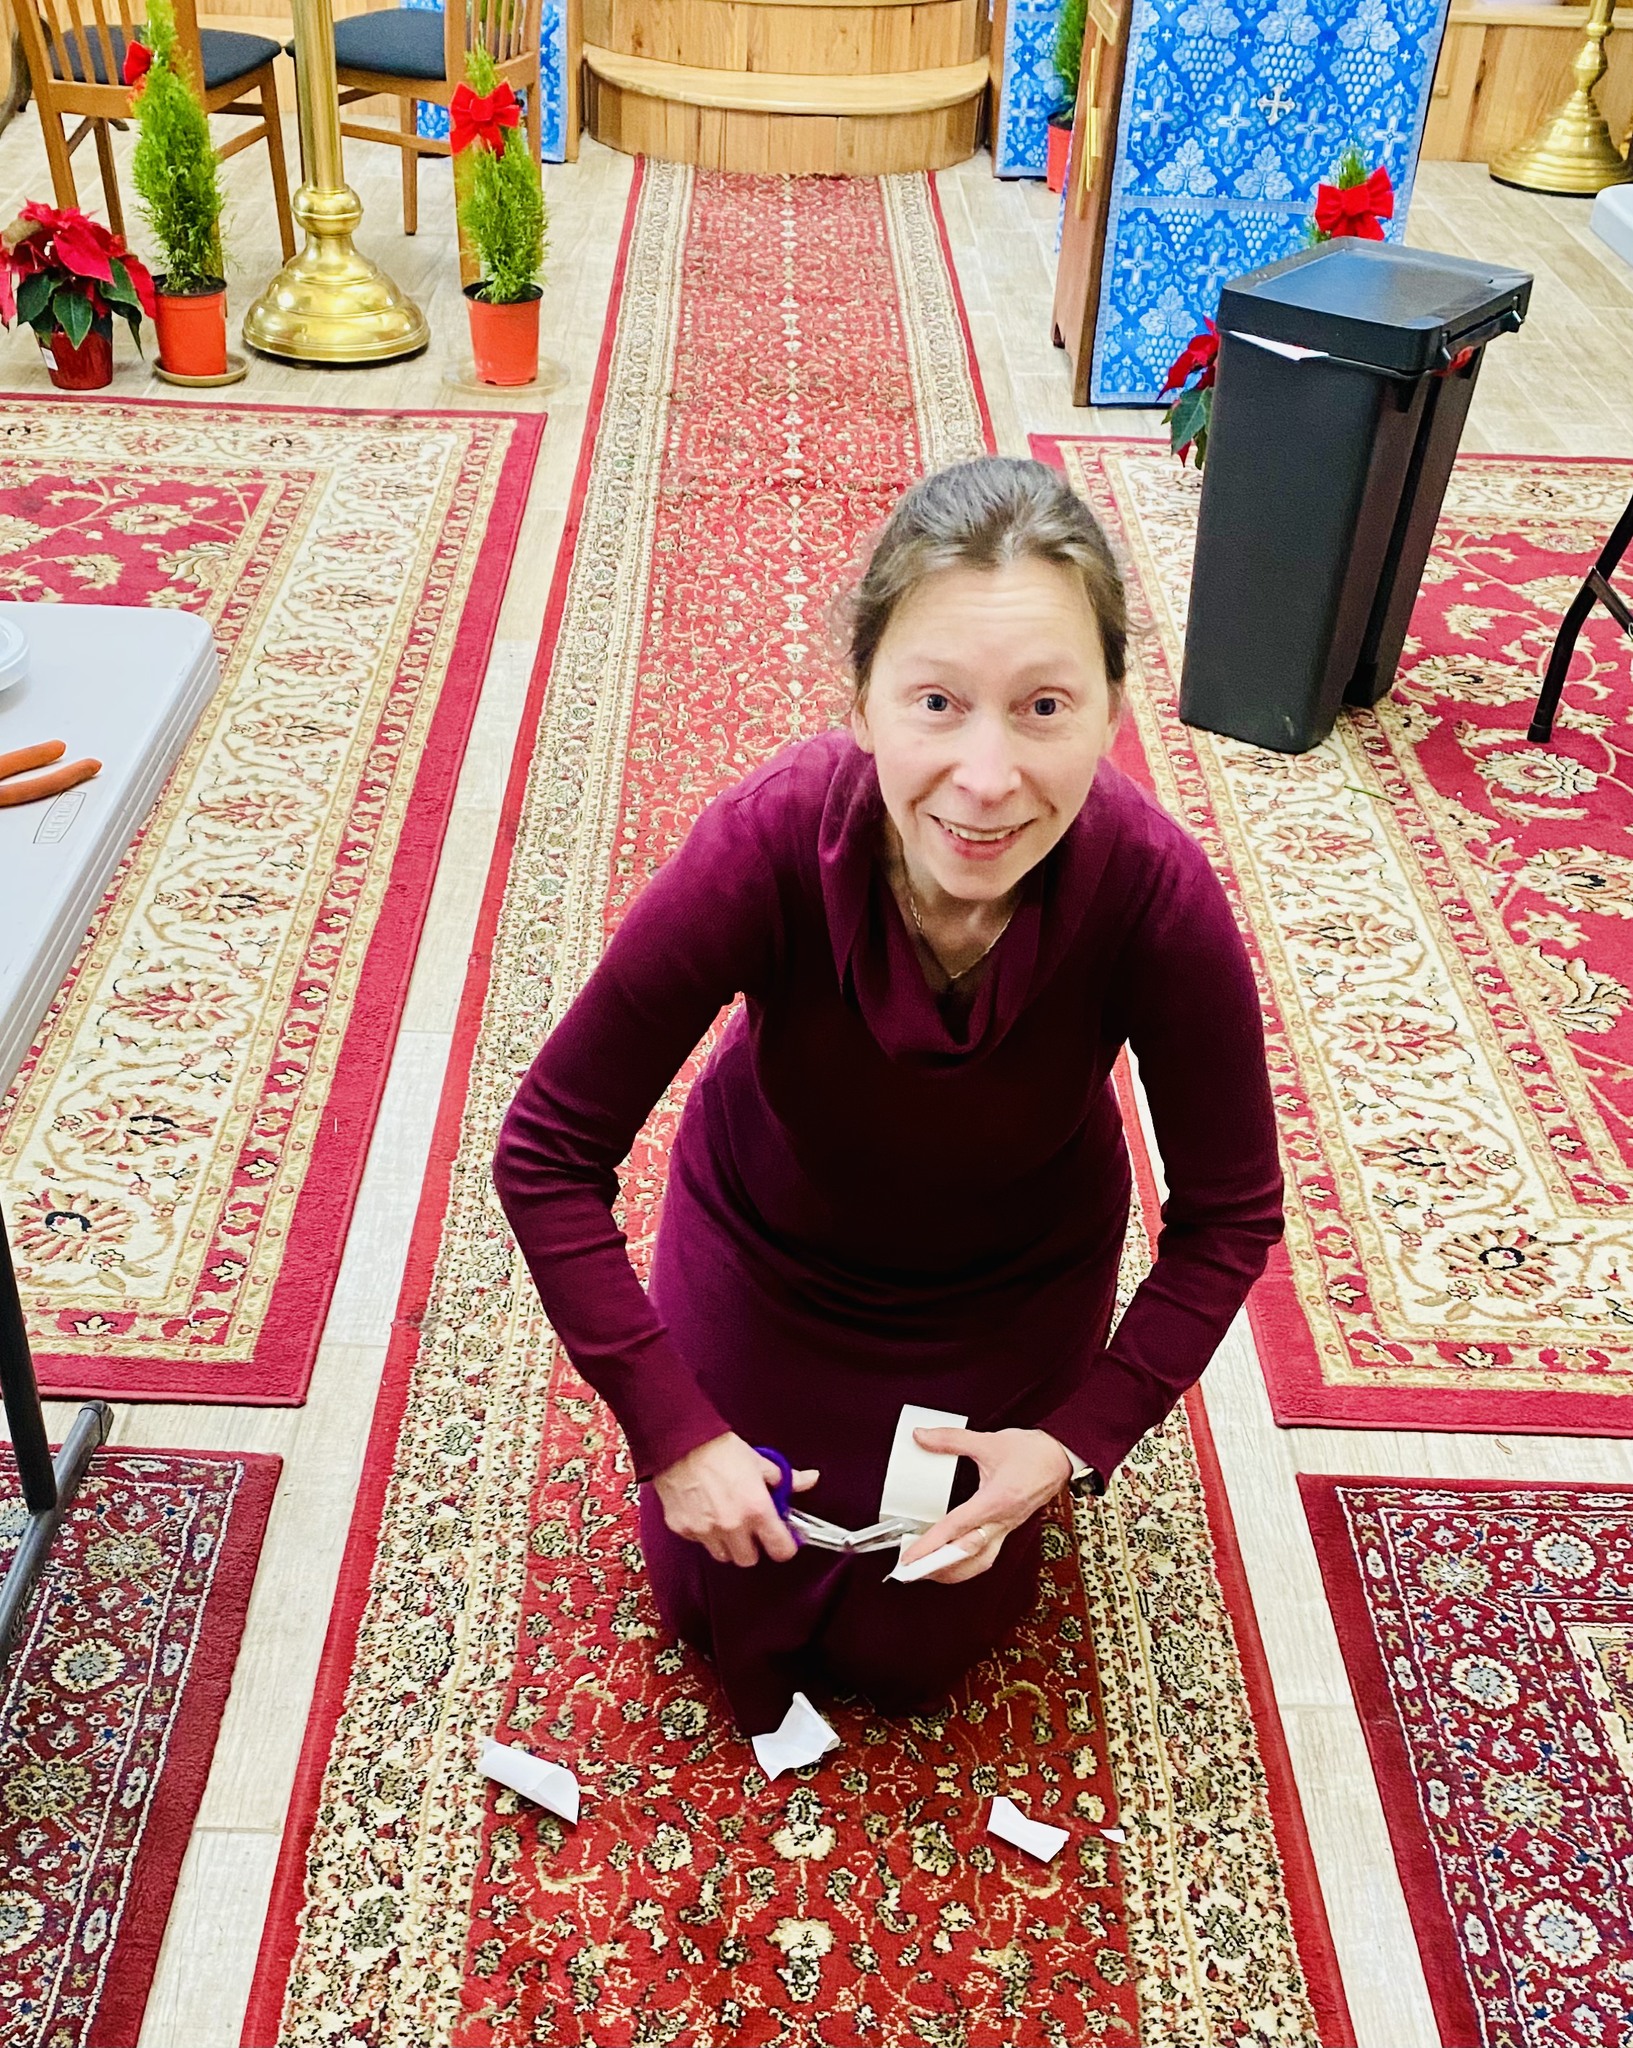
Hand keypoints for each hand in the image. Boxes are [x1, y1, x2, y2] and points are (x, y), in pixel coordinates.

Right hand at [654, 1432, 818, 1566]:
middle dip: (752, 1547)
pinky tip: (704, 1512)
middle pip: (749, 1560)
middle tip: (750, 1529)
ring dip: (727, 1543)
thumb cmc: (719, 1449)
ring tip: (725, 1519)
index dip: (784, 1546)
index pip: (781, 1550)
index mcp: (756, 1509)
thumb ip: (786, 1478)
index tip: (782, 1540)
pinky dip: (703, 1533)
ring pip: (722, 1554)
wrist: (680, 1442)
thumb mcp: (760, 1461)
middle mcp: (732, 1525)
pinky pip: (699, 1542)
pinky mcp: (683, 1529)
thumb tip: (809, 1479)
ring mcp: (706, 1530)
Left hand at [897, 1427, 1072, 1584]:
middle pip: (968, 1556)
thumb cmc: (1031, 1452)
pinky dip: (965, 1565)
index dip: (930, 1545)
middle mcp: (1002, 1521)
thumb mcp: (989, 1441)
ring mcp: (1006, 1528)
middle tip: (910, 1572)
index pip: (957, 1528)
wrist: (1061, 1458)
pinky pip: (986, 1556)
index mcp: (996, 1500)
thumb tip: (921, 1436)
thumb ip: (951, 1439)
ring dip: (952, 1572)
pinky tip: (949, 1562)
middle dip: (937, 1568)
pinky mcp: (1007, 1530)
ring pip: (979, 1563)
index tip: (910, 1558)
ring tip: (925, 1572)